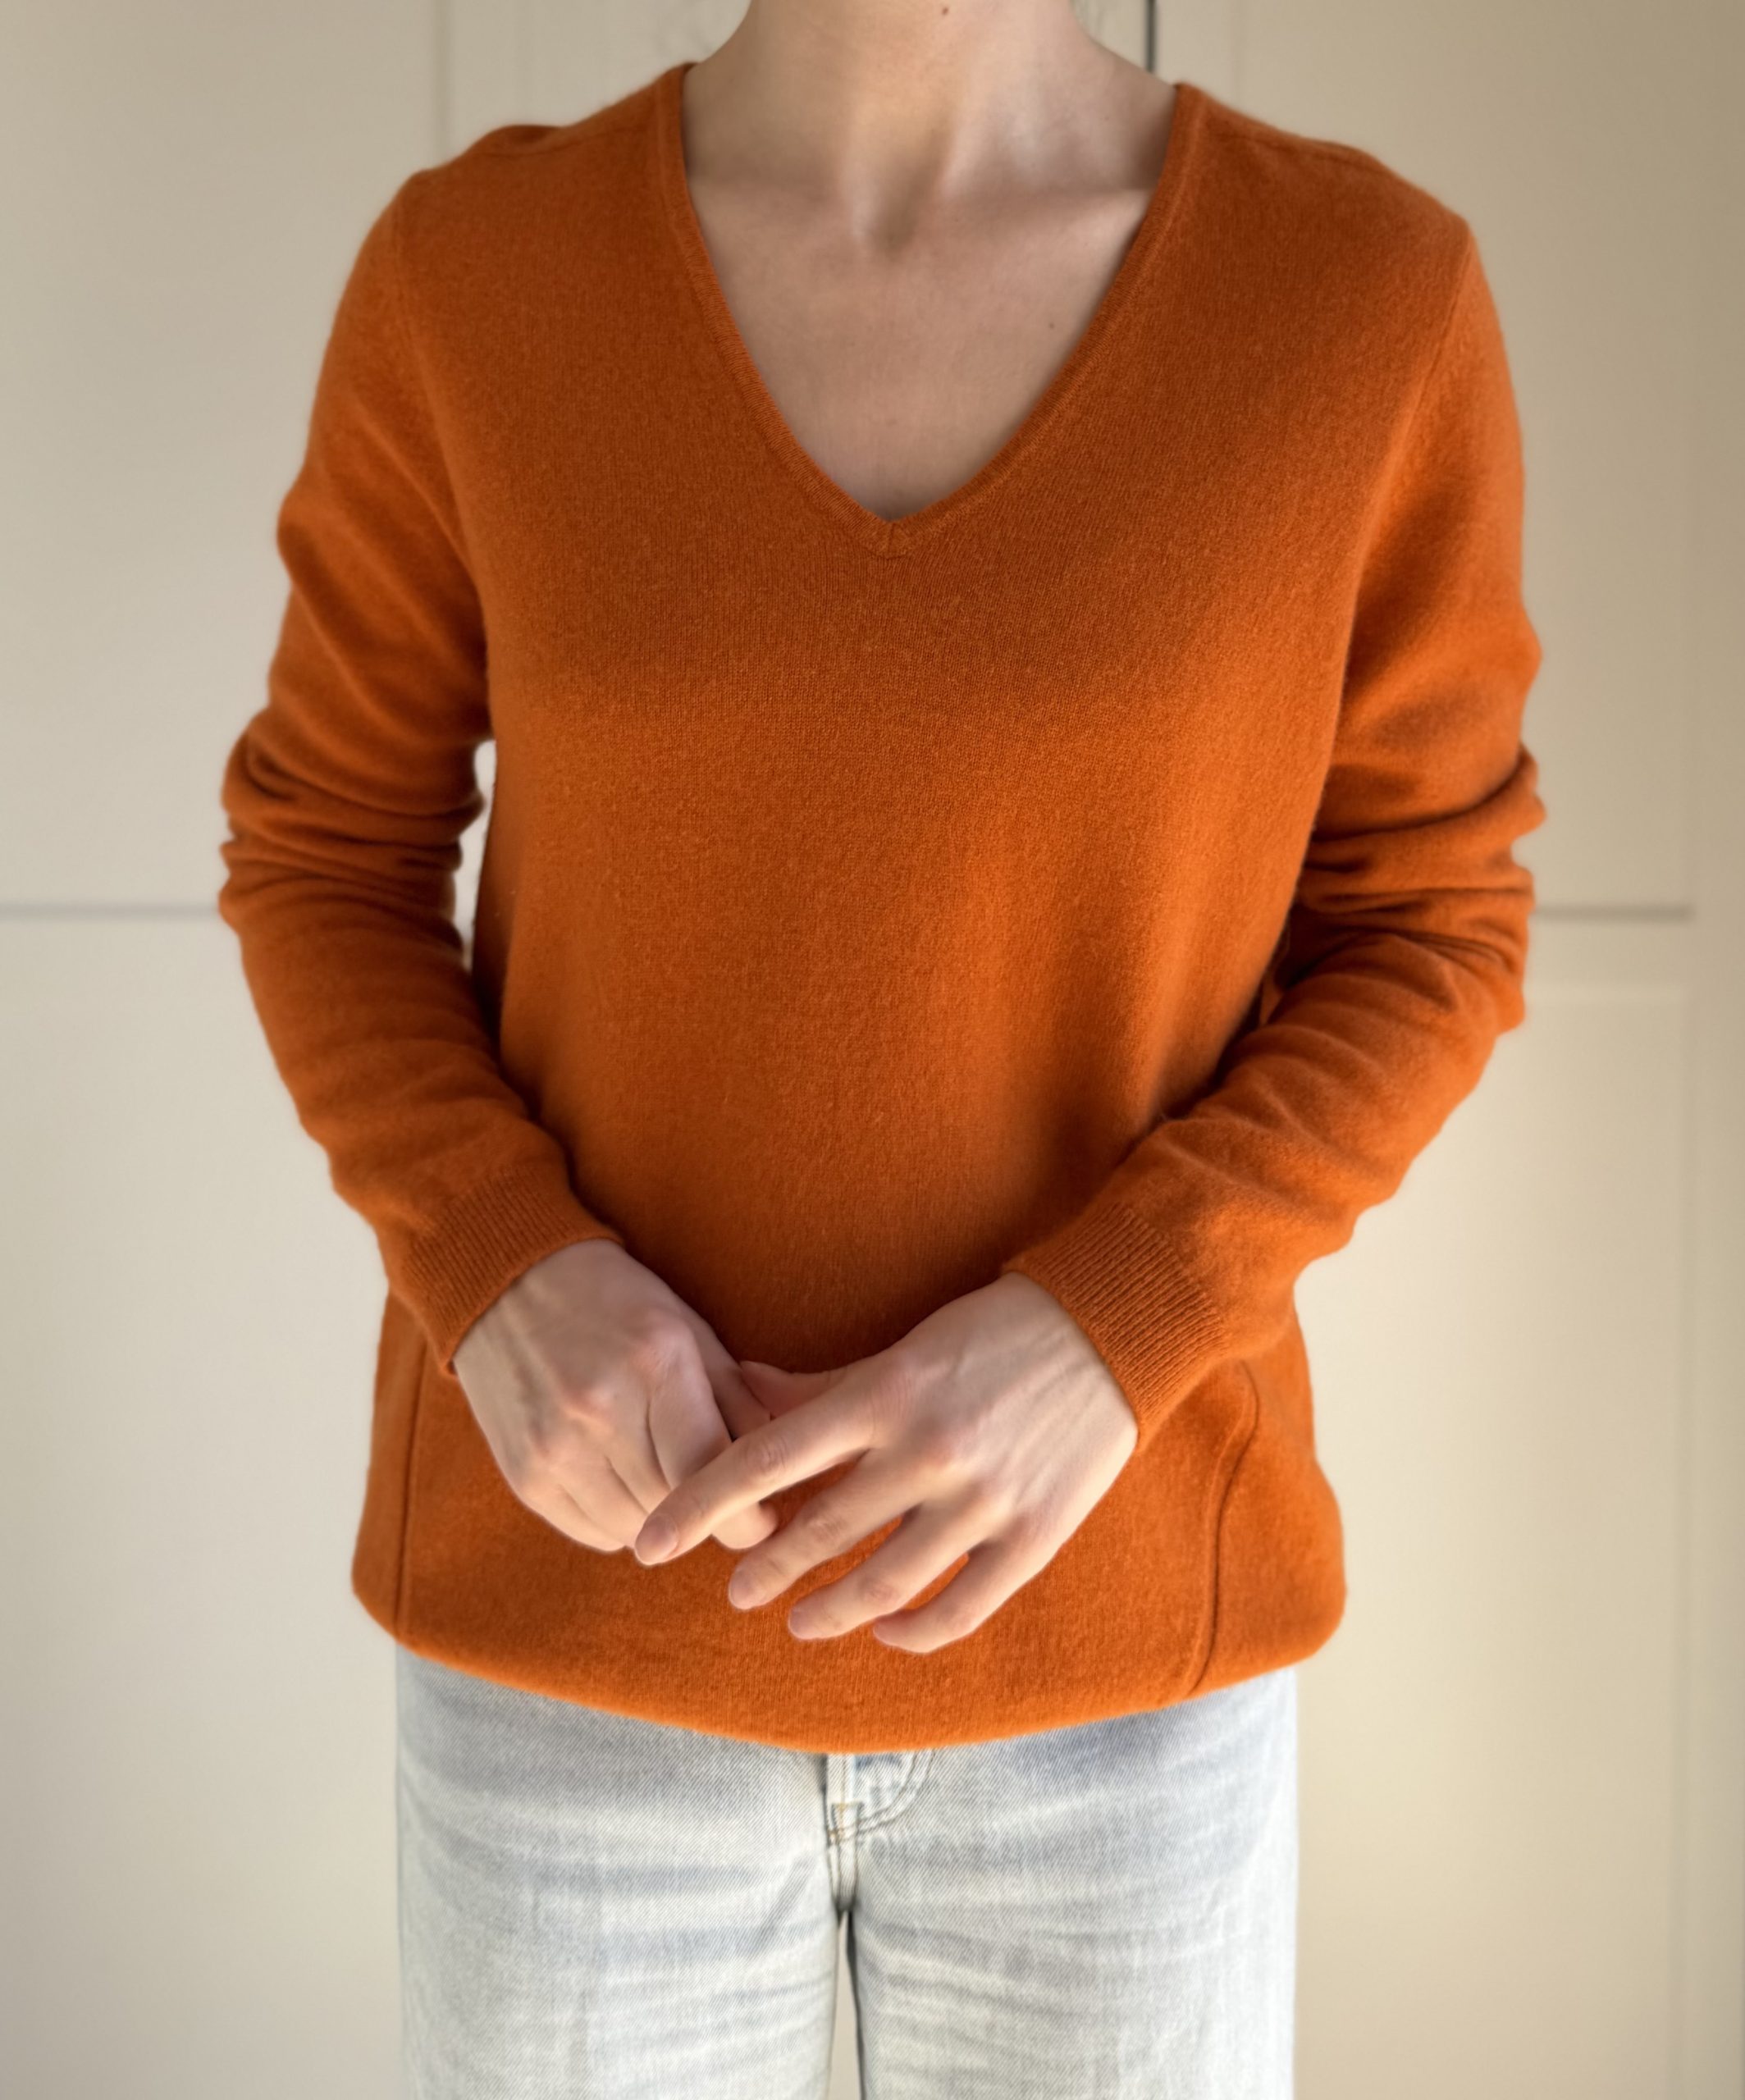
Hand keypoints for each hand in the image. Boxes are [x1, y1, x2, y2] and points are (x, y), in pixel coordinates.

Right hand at [451, 1238, 780, 1555]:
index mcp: (654, 1363)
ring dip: (664, 1522)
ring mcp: (554, 1447)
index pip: (711, 1470)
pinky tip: (624, 1480)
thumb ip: (742, 1402)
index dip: (747, 1515)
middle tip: (727, 1503)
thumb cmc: (620, 1305)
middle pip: (675, 1511)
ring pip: (636, 1532)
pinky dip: (621, 1521)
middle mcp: (599, 1410)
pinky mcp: (525, 1477)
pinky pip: (594, 1534)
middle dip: (710, 1518)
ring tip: (669, 1480)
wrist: (510, 1286)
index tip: (764, 1518)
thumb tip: (786, 1473)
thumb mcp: (691, 1331)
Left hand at [629, 1272, 1138, 1651]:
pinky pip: (960, 1609)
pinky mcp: (1032, 1536)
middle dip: (762, 1572)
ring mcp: (982, 1500)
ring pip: (882, 1584)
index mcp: (883, 1395)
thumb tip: (734, 1388)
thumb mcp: (899, 1350)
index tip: (650, 1545)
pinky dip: (913, 1631)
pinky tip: (887, 1631)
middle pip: (817, 1534)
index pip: (764, 1462)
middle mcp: (926, 1452)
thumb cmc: (989, 1334)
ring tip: (800, 1620)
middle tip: (734, 1592)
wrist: (1107, 1331)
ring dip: (829, 1612)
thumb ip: (817, 1386)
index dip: (698, 1508)